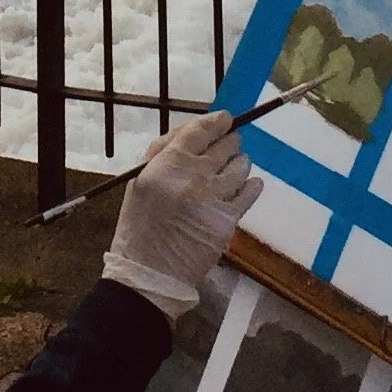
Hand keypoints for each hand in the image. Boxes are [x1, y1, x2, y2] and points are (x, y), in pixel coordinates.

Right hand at [103, 109, 262, 318]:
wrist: (149, 272)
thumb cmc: (139, 226)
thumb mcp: (140, 181)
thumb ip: (164, 153)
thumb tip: (196, 133)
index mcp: (168, 164)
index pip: (199, 131)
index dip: (217, 122)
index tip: (226, 119)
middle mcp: (195, 176)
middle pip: (225, 146)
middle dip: (231, 141)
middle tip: (232, 142)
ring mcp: (215, 198)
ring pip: (240, 166)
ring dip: (240, 162)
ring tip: (237, 166)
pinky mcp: (229, 220)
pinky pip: (250, 193)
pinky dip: (252, 185)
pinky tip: (250, 185)